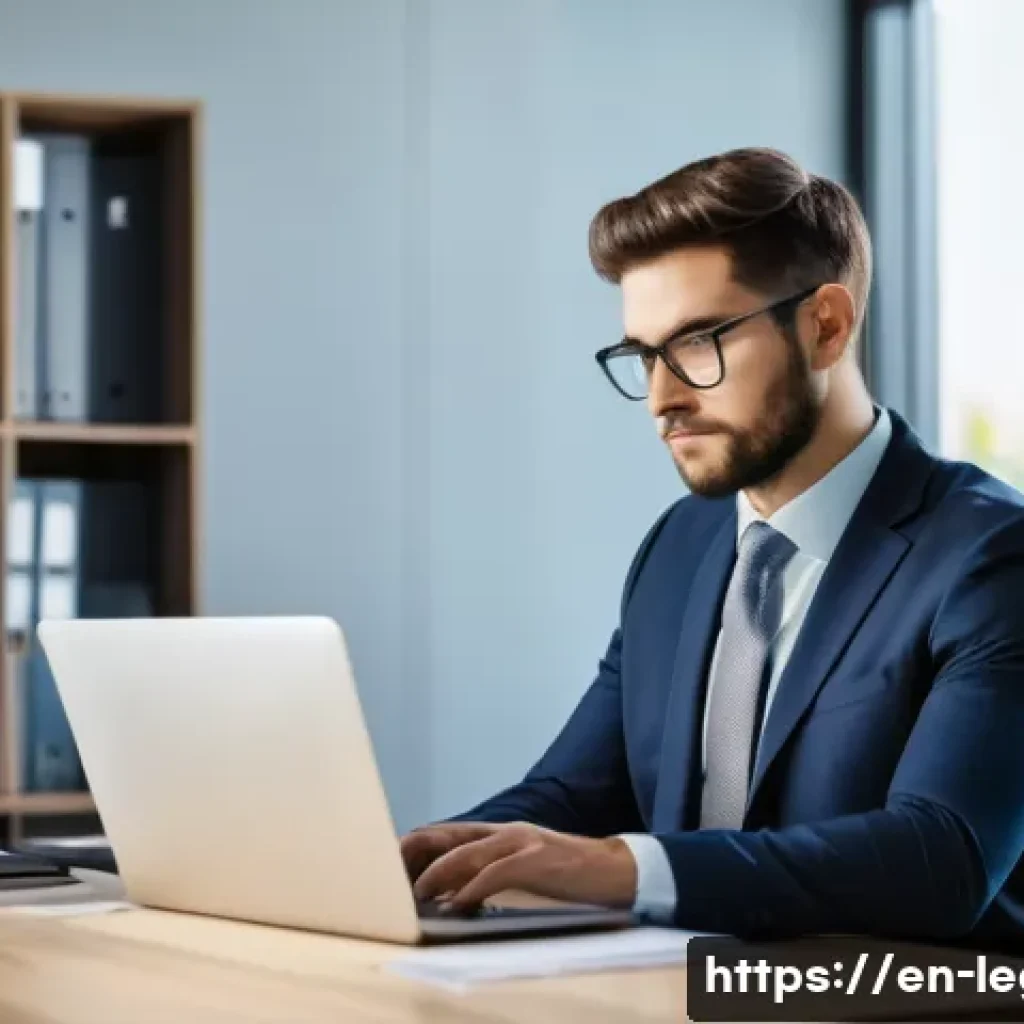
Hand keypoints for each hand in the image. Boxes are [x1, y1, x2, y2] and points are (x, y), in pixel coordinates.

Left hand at [399, 821, 637, 910]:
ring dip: (437, 876)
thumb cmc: (566, 873)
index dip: (415, 848)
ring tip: (416, 896)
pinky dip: (472, 889)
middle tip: (389, 877)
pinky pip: (496, 873)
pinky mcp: (536, 860)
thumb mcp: (523, 866)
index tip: (390, 867)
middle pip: (446, 837)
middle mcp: (504, 832)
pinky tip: (458, 904)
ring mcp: (520, 842)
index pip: (445, 834)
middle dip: (415, 856)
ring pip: (466, 854)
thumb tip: (454, 893)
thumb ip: (491, 870)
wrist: (614, 869)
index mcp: (498, 833)